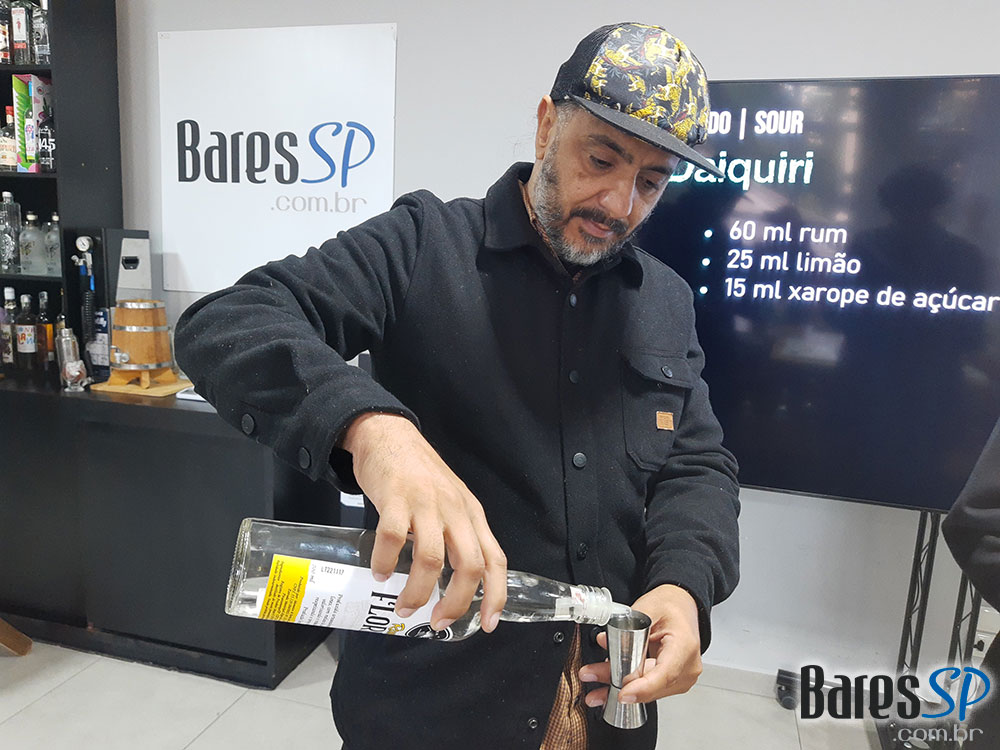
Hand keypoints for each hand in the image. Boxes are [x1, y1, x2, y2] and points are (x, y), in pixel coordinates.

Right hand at [341, 412, 507, 631]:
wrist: (390, 435)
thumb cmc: (420, 475)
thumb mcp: (450, 503)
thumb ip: (455, 535)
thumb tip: (452, 584)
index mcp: (472, 515)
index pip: (495, 559)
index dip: (496, 595)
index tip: (487, 625)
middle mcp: (455, 510)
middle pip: (469, 565)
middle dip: (457, 602)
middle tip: (437, 622)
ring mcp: (426, 503)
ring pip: (432, 559)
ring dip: (418, 591)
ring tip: (404, 606)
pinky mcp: (396, 498)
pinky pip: (393, 539)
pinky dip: (385, 562)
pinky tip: (378, 573)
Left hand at [579, 584, 701, 705]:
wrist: (682, 605)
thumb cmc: (671, 605)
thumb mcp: (648, 607)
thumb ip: (628, 627)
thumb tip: (605, 642)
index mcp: (684, 646)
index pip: (664, 674)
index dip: (642, 688)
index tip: (622, 694)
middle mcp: (687, 667)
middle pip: (651, 685)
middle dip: (618, 683)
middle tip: (590, 675)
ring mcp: (682, 677)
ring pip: (647, 690)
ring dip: (618, 684)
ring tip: (593, 675)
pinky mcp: (673, 682)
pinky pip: (648, 687)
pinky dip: (628, 682)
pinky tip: (607, 678)